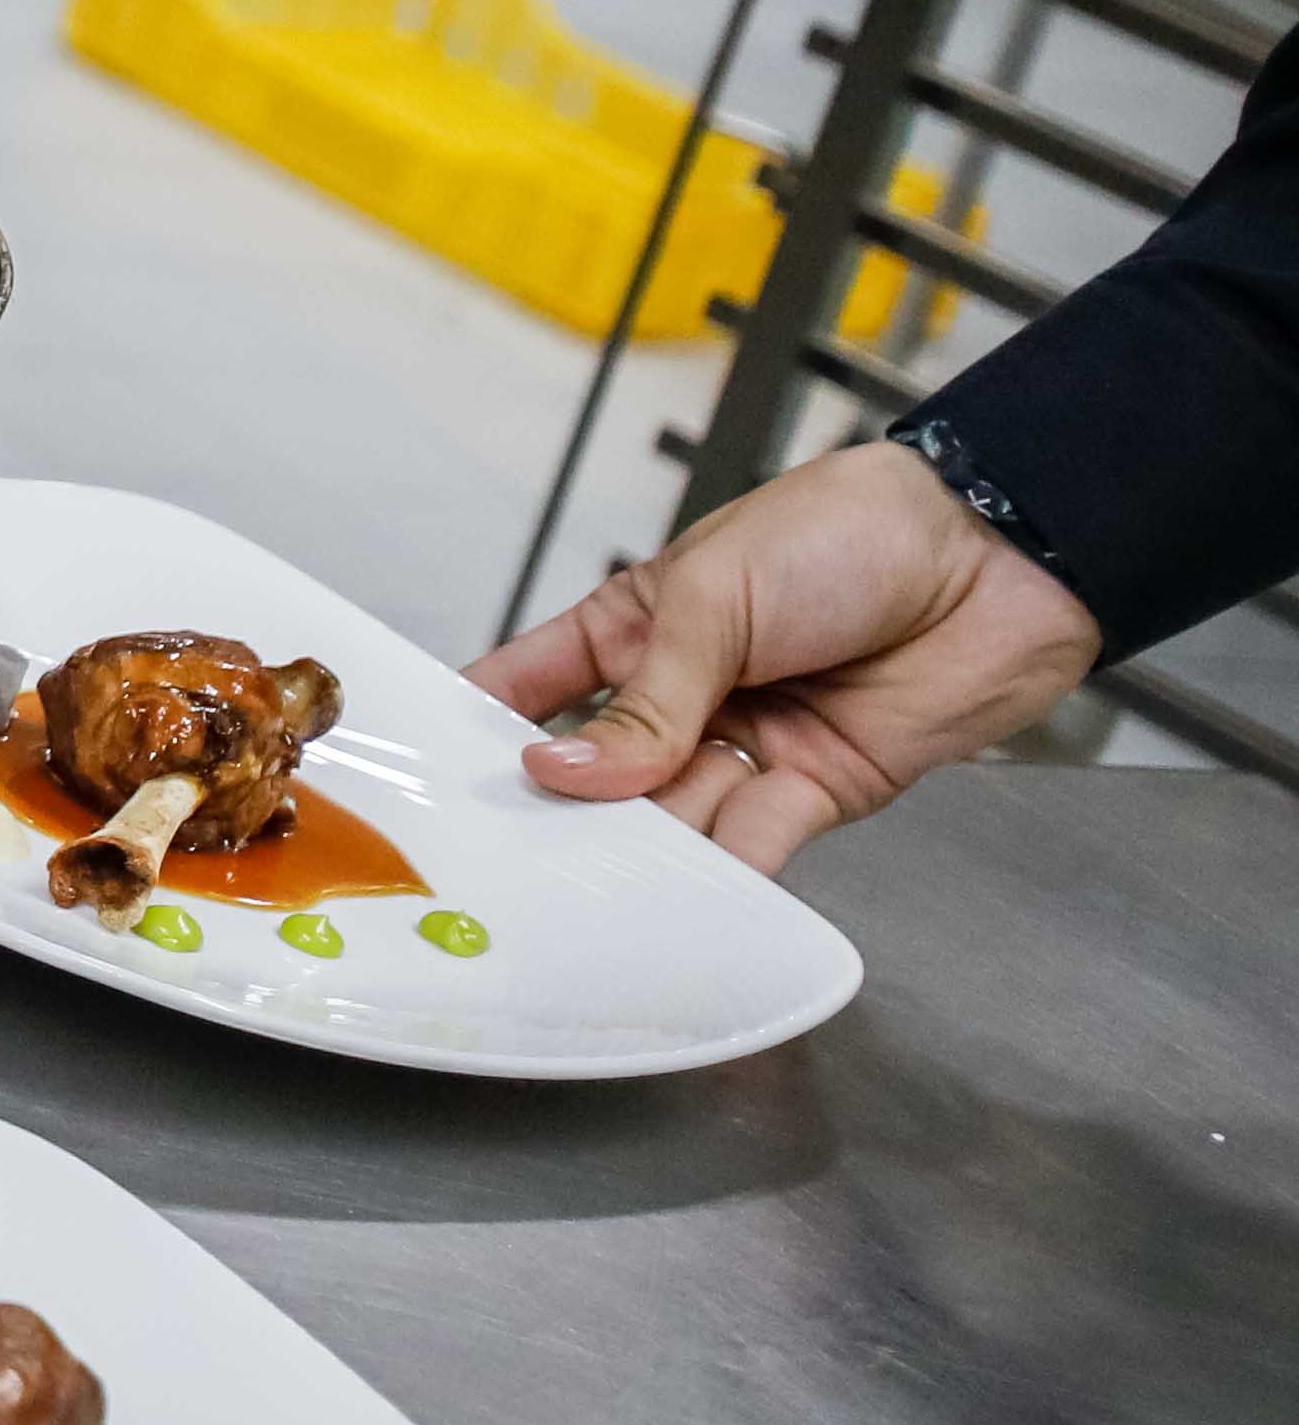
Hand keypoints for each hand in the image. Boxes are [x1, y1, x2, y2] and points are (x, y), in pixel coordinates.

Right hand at [460, 439, 1099, 874]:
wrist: (993, 554)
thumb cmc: (846, 532)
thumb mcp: (713, 596)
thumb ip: (644, 701)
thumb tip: (563, 772)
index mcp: (637, 623)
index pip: (534, 683)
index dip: (481, 724)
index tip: (430, 773)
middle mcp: (684, 693)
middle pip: (600, 769)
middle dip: (560, 809)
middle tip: (507, 856)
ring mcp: (748, 744)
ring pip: (672, 813)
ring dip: (638, 849)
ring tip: (591, 885)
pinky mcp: (818, 788)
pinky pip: (756, 840)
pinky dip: (722, 872)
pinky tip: (684, 892)